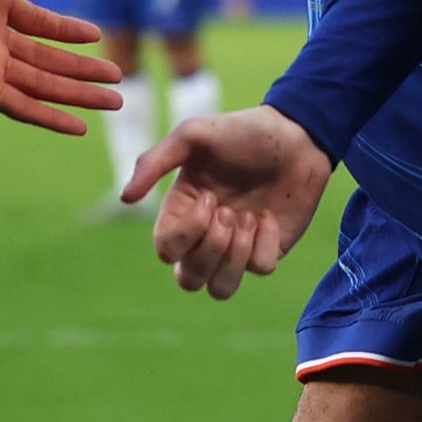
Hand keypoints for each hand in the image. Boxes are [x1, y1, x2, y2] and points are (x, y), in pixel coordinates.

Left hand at [0, 0, 122, 135]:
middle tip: (117, 82)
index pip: (43, 25)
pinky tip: (79, 126)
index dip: (70, 32)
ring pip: (43, 86)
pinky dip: (50, 117)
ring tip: (114, 102)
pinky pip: (21, 106)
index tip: (98, 38)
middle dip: (84, 73)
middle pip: (50, 62)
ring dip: (78, 95)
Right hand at [124, 106, 332, 299]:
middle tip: (230, 211)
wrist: (297, 134)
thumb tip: (124, 198)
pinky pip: (261, 269)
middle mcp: (206, 235)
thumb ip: (154, 162)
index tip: (210, 197)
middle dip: (210, 250)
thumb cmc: (242, 131)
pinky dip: (265, 243)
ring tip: (248, 218)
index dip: (187, 232)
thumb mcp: (194, 134)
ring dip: (234, 256)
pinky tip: (270, 216)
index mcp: (182, 211)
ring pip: (220, 289)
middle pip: (188, 280)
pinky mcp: (268, 249)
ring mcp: (238, 246)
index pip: (165, 250)